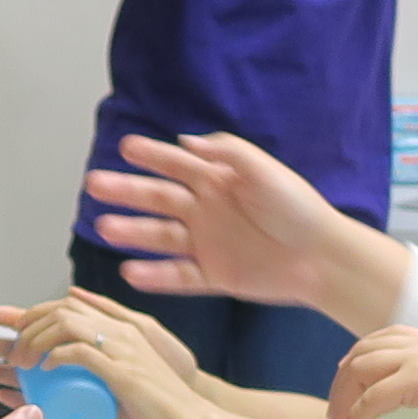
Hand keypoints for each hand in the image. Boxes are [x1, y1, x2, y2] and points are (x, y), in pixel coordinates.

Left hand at [0, 292, 222, 418]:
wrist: (191, 418)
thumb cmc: (158, 403)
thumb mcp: (124, 375)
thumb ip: (98, 363)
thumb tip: (59, 362)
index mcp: (119, 327)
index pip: (66, 305)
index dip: (30, 311)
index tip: (4, 322)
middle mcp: (120, 330)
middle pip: (59, 309)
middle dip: (22, 323)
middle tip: (8, 348)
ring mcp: (121, 347)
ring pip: (65, 324)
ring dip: (35, 340)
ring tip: (22, 361)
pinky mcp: (123, 370)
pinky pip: (80, 352)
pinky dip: (56, 357)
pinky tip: (45, 368)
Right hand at [84, 129, 372, 314]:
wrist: (322, 257)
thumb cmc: (297, 208)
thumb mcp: (265, 170)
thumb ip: (227, 153)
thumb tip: (186, 142)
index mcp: (218, 181)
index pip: (176, 164)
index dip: (151, 155)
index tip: (124, 147)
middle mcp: (207, 210)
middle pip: (158, 199)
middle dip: (127, 191)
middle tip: (95, 184)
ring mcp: (208, 244)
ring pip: (160, 237)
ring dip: (132, 231)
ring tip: (104, 226)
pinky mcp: (214, 275)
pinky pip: (178, 276)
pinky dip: (155, 276)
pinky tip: (130, 270)